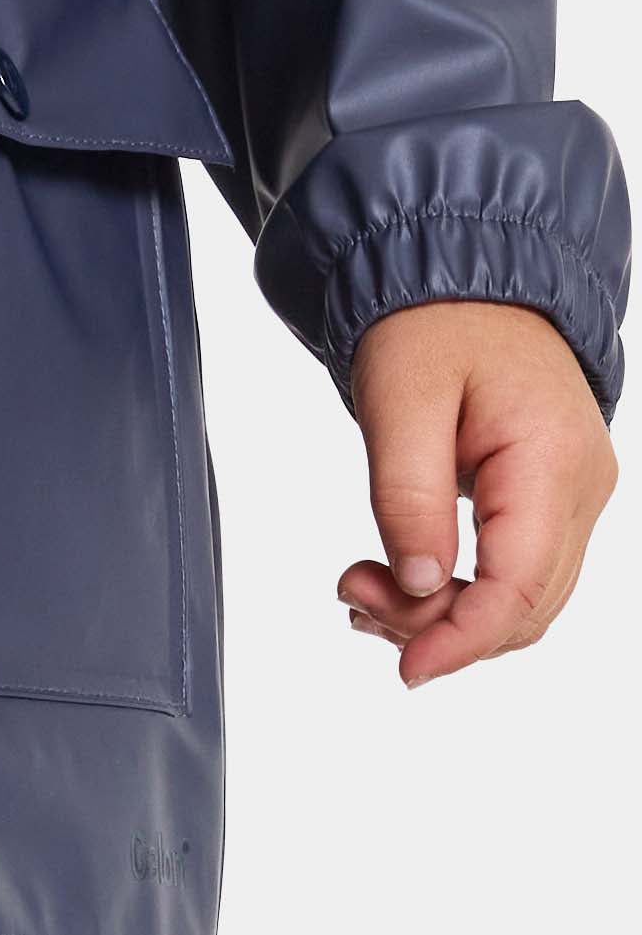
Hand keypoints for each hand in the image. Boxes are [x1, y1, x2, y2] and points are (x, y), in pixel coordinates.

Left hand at [339, 300, 617, 685]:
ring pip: (523, 594)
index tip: (406, 668)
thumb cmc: (433, 318)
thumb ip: (407, 495)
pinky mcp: (553, 493)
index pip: (519, 587)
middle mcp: (582, 487)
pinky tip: (401, 582)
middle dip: (438, 623)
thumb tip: (415, 586)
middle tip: (353, 598)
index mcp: (553, 461)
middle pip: (524, 604)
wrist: (462, 266)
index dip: (462, 638)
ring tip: (363, 594)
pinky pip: (517, 565)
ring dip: (445, 610)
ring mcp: (574, 493)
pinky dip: (461, 584)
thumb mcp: (399, 397)